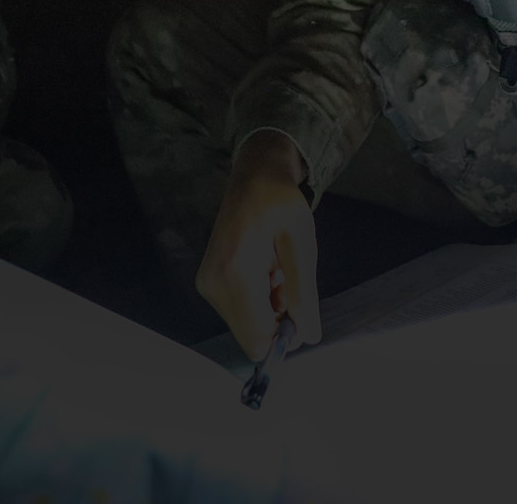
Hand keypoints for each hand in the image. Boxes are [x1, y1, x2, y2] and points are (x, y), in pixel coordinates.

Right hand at [196, 130, 322, 358]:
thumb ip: (303, 293)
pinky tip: (266, 271)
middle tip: (287, 282)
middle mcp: (213, 284)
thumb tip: (309, 336)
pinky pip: (240, 312)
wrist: (254, 178)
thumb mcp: (301, 243)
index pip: (257, 339)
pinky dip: (259, 301)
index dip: (285, 335)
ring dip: (270, 308)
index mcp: (235, 273)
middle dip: (277, 320)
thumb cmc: (281, 204)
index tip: (300, 309)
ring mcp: (207, 285)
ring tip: (277, 271)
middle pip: (251, 337)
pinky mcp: (208, 284)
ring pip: (247, 326)